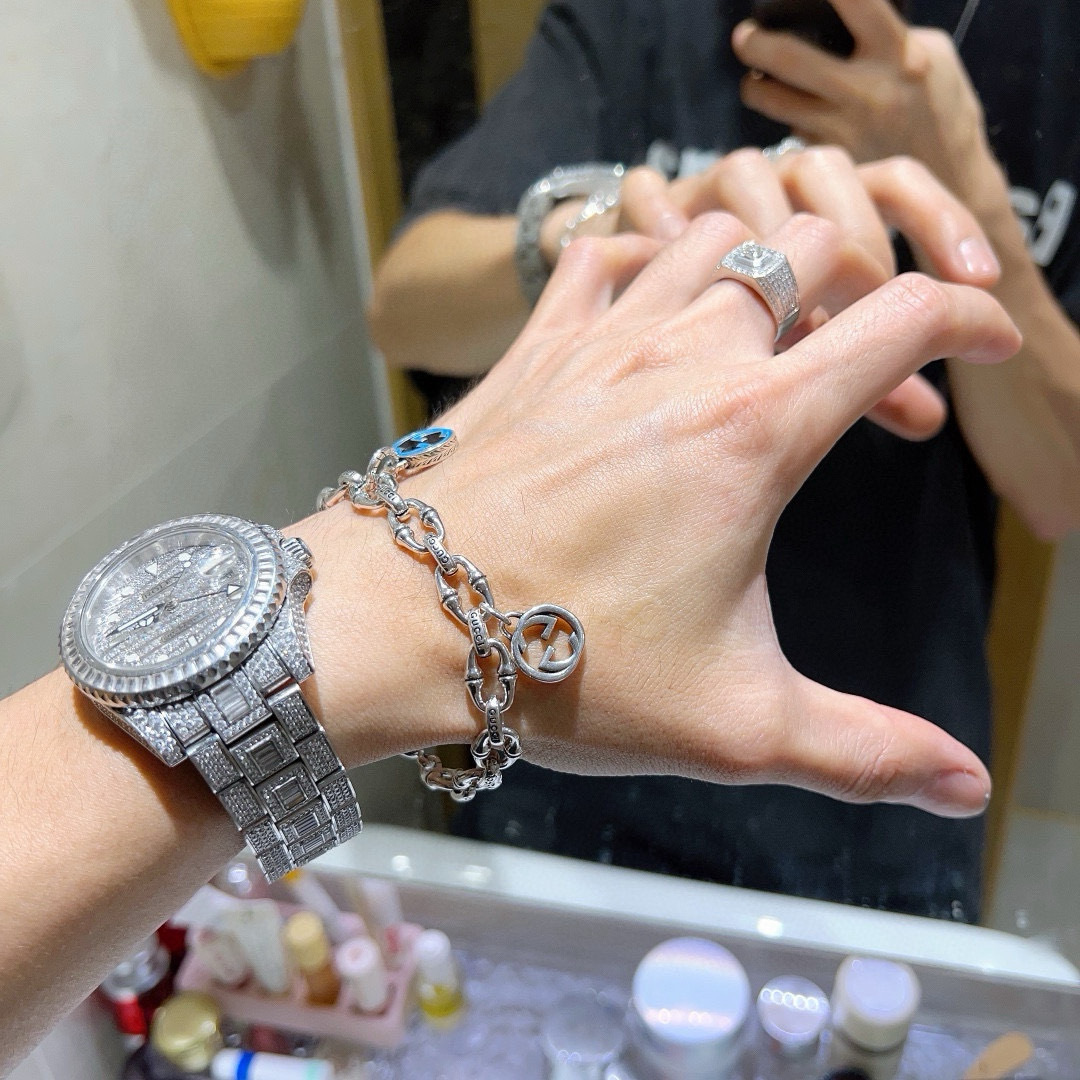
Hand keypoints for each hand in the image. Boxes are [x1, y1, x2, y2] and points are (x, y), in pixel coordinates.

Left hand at [322, 211, 1019, 816]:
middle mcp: (686, 358)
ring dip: (763, 266)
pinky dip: (646, 257)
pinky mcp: (535, 348)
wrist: (400, 624)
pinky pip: (602, 254)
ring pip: (712, 235)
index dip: (972, 320)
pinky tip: (654, 308)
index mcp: (755, 431)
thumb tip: (965, 789)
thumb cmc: (560, 668)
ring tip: (774, 337)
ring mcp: (602, 340)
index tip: (991, 347)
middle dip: (868, 292)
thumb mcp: (733, 724)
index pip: (903, 323)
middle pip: (813, 250)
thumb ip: (863, 751)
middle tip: (871, 378)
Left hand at [731, 0, 998, 208]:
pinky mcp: (830, 161)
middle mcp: (867, 92)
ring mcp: (844, 130)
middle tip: (744, 37)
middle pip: (790, 58)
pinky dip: (783, 119)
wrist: (950, 180)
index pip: (858, 2)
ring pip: (775, 102)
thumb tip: (842, 16)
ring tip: (754, 80)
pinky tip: (788, 112)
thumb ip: (889, 36)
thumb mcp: (931, 57)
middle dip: (755, 43)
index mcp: (899, 54)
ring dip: (755, 89)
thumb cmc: (941, 108)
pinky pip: (790, 131)